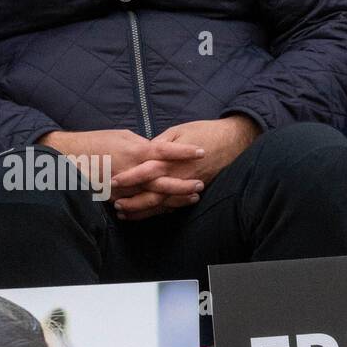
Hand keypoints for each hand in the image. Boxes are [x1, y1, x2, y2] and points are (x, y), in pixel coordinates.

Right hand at [35, 128, 205, 204]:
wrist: (69, 159)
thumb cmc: (97, 143)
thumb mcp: (122, 138)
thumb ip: (142, 146)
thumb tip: (158, 150)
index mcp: (134, 151)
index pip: (165, 151)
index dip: (184, 152)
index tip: (201, 152)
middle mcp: (132, 171)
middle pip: (163, 180)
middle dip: (183, 183)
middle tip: (200, 184)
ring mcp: (125, 188)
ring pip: (154, 196)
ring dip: (175, 198)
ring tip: (192, 197)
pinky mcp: (116, 199)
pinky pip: (140, 205)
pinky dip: (156, 207)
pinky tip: (170, 208)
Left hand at [110, 116, 262, 220]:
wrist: (233, 140)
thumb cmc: (204, 131)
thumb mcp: (178, 131)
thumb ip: (158, 144)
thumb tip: (141, 151)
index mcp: (171, 159)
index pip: (146, 171)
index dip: (129, 178)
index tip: (112, 181)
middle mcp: (178, 175)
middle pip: (152, 193)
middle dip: (132, 201)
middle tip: (114, 204)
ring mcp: (186, 185)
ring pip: (161, 204)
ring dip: (141, 210)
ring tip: (123, 213)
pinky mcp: (193, 191)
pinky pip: (173, 206)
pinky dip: (158, 212)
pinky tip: (144, 215)